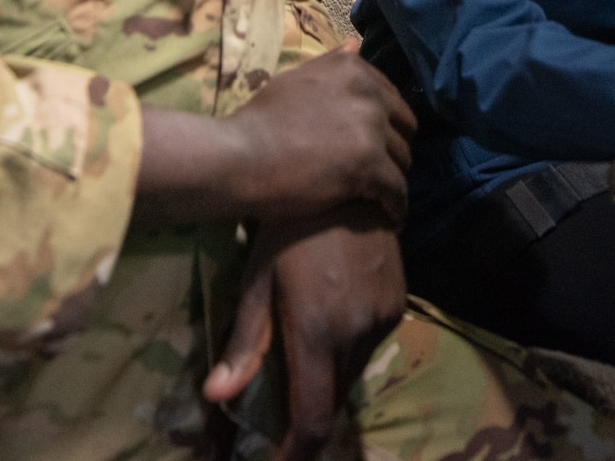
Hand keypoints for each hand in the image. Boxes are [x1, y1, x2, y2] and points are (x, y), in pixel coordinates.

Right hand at [132, 40, 416, 227]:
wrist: (238, 157)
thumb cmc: (260, 121)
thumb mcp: (295, 80)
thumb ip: (330, 64)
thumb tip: (355, 44)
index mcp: (352, 69)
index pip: (391, 98)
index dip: (385, 124)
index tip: (374, 143)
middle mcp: (368, 93)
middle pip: (403, 129)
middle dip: (394, 150)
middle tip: (378, 172)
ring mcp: (370, 128)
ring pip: (403, 160)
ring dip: (393, 179)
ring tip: (379, 196)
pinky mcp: (369, 165)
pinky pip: (398, 192)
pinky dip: (396, 208)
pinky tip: (390, 218)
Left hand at [203, 206, 405, 460]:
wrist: (347, 181)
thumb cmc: (288, 226)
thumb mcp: (257, 279)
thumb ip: (244, 343)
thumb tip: (215, 397)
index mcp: (317, 331)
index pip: (314, 418)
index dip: (298, 454)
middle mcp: (357, 333)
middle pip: (334, 400)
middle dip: (308, 416)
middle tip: (279, 415)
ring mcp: (384, 318)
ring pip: (354, 375)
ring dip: (328, 382)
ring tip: (300, 365)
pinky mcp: (399, 304)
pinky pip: (370, 347)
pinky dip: (347, 355)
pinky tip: (327, 330)